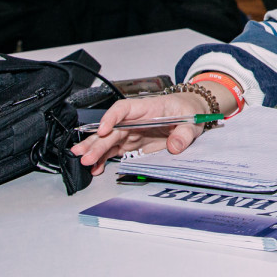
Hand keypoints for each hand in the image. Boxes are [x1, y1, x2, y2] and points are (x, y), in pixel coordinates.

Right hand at [69, 92, 207, 175]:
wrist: (190, 113)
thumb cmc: (188, 111)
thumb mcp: (192, 121)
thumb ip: (184, 134)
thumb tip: (175, 146)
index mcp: (147, 108)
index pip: (124, 108)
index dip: (112, 117)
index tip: (104, 129)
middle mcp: (135, 120)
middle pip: (112, 129)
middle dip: (97, 142)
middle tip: (86, 155)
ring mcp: (131, 132)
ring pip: (108, 140)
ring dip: (95, 151)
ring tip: (84, 161)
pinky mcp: (132, 144)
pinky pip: (114, 151)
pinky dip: (104, 159)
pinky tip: (95, 168)